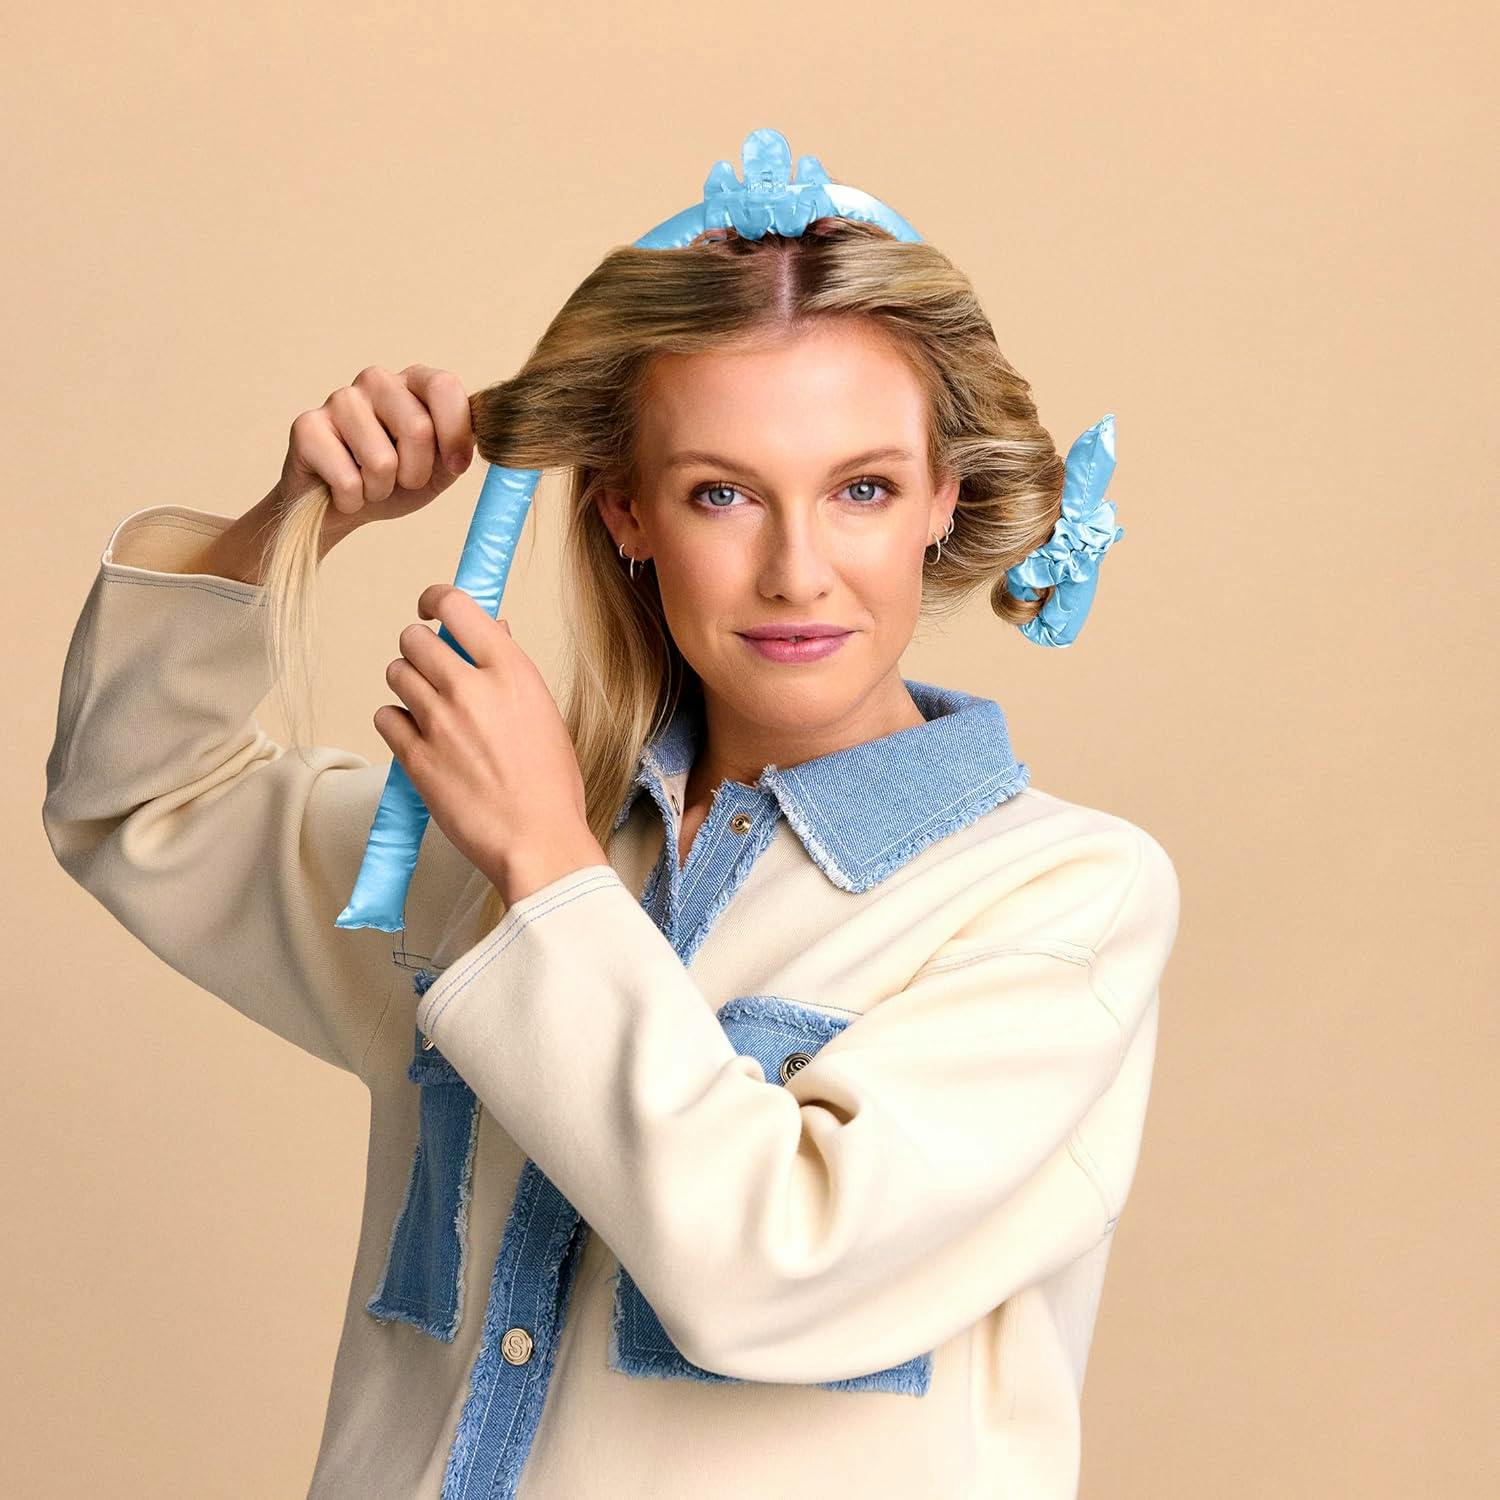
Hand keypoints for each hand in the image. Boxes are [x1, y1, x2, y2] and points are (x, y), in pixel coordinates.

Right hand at [277, 363, 473, 528]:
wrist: (343, 508)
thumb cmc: (397, 482)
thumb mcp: (442, 466)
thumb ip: (465, 445)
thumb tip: (494, 432)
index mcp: (414, 383)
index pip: (445, 386)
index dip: (456, 434)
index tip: (455, 465)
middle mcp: (377, 381)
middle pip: (417, 428)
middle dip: (417, 473)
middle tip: (402, 480)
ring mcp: (339, 399)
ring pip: (382, 459)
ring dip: (381, 488)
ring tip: (370, 483)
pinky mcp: (306, 426)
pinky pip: (347, 479)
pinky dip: (352, 499)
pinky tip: (343, 490)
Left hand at [372, 585, 607, 902]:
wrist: (538, 841)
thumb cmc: (550, 784)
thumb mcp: (543, 712)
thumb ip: (511, 670)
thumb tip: (493, 630)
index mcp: (511, 670)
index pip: (455, 604)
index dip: (435, 600)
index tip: (432, 609)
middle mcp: (470, 687)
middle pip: (414, 637)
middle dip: (419, 649)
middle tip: (432, 669)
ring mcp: (439, 722)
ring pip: (395, 673)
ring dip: (407, 685)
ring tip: (429, 709)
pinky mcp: (415, 757)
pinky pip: (385, 717)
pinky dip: (397, 723)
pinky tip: (419, 738)